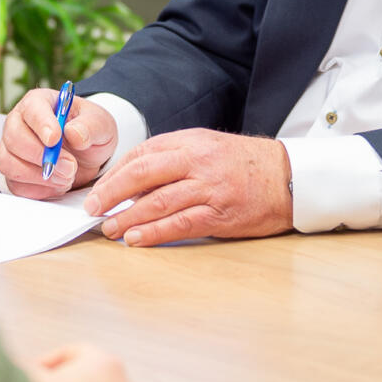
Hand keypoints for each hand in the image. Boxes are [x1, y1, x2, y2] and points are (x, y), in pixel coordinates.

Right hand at [0, 87, 117, 198]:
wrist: (87, 155)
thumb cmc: (89, 132)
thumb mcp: (100, 124)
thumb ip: (90, 127)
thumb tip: (73, 133)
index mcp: (39, 102)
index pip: (32, 109)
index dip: (42, 125)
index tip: (55, 140)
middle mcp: (19, 123)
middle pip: (14, 138)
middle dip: (41, 156)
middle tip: (69, 166)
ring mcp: (12, 149)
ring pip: (8, 163)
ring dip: (39, 175)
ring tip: (67, 176)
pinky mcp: (14, 173)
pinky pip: (15, 184)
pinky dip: (38, 189)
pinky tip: (57, 184)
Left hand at [84, 128, 293, 246]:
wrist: (289, 177)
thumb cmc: (245, 164)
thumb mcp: (208, 147)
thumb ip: (174, 157)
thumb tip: (134, 179)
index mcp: (191, 141)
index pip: (142, 153)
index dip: (115, 173)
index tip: (98, 189)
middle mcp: (197, 161)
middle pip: (143, 173)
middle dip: (112, 192)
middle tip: (92, 208)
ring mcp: (210, 187)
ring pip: (158, 201)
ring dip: (128, 217)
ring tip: (109, 229)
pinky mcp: (221, 214)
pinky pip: (180, 223)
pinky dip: (154, 232)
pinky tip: (136, 239)